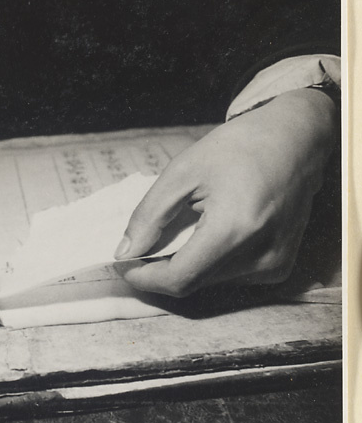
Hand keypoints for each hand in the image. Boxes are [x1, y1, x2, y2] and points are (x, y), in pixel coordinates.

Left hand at [114, 88, 337, 296]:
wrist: (297, 140)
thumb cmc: (239, 147)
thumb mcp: (182, 172)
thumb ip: (149, 216)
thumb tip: (124, 253)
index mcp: (235, 228)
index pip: (179, 278)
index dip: (144, 277)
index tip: (124, 265)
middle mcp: (260, 255)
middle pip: (193, 282)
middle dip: (161, 268)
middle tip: (145, 244)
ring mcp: (274, 265)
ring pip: (209, 282)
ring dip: (186, 264)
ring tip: (185, 229)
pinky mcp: (280, 267)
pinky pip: (230, 277)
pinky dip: (209, 262)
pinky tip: (211, 233)